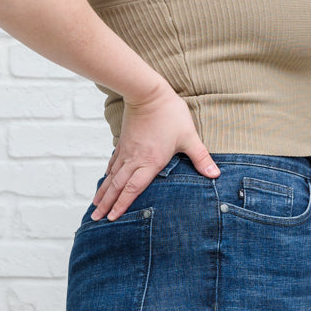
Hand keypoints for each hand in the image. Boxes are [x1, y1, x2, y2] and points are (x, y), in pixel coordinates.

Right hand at [90, 84, 218, 219]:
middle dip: (106, 204)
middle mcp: (135, 160)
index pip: (133, 189)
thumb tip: (215, 174)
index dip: (122, 205)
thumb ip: (201, 158)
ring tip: (95, 206)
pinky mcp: (124, 143)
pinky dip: (107, 176)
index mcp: (150, 162)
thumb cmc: (169, 113)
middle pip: (117, 186)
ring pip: (112, 177)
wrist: (147, 93)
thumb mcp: (189, 137)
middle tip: (96, 218)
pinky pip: (113, 164)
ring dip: (103, 192)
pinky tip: (104, 182)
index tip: (112, 218)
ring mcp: (127, 152)